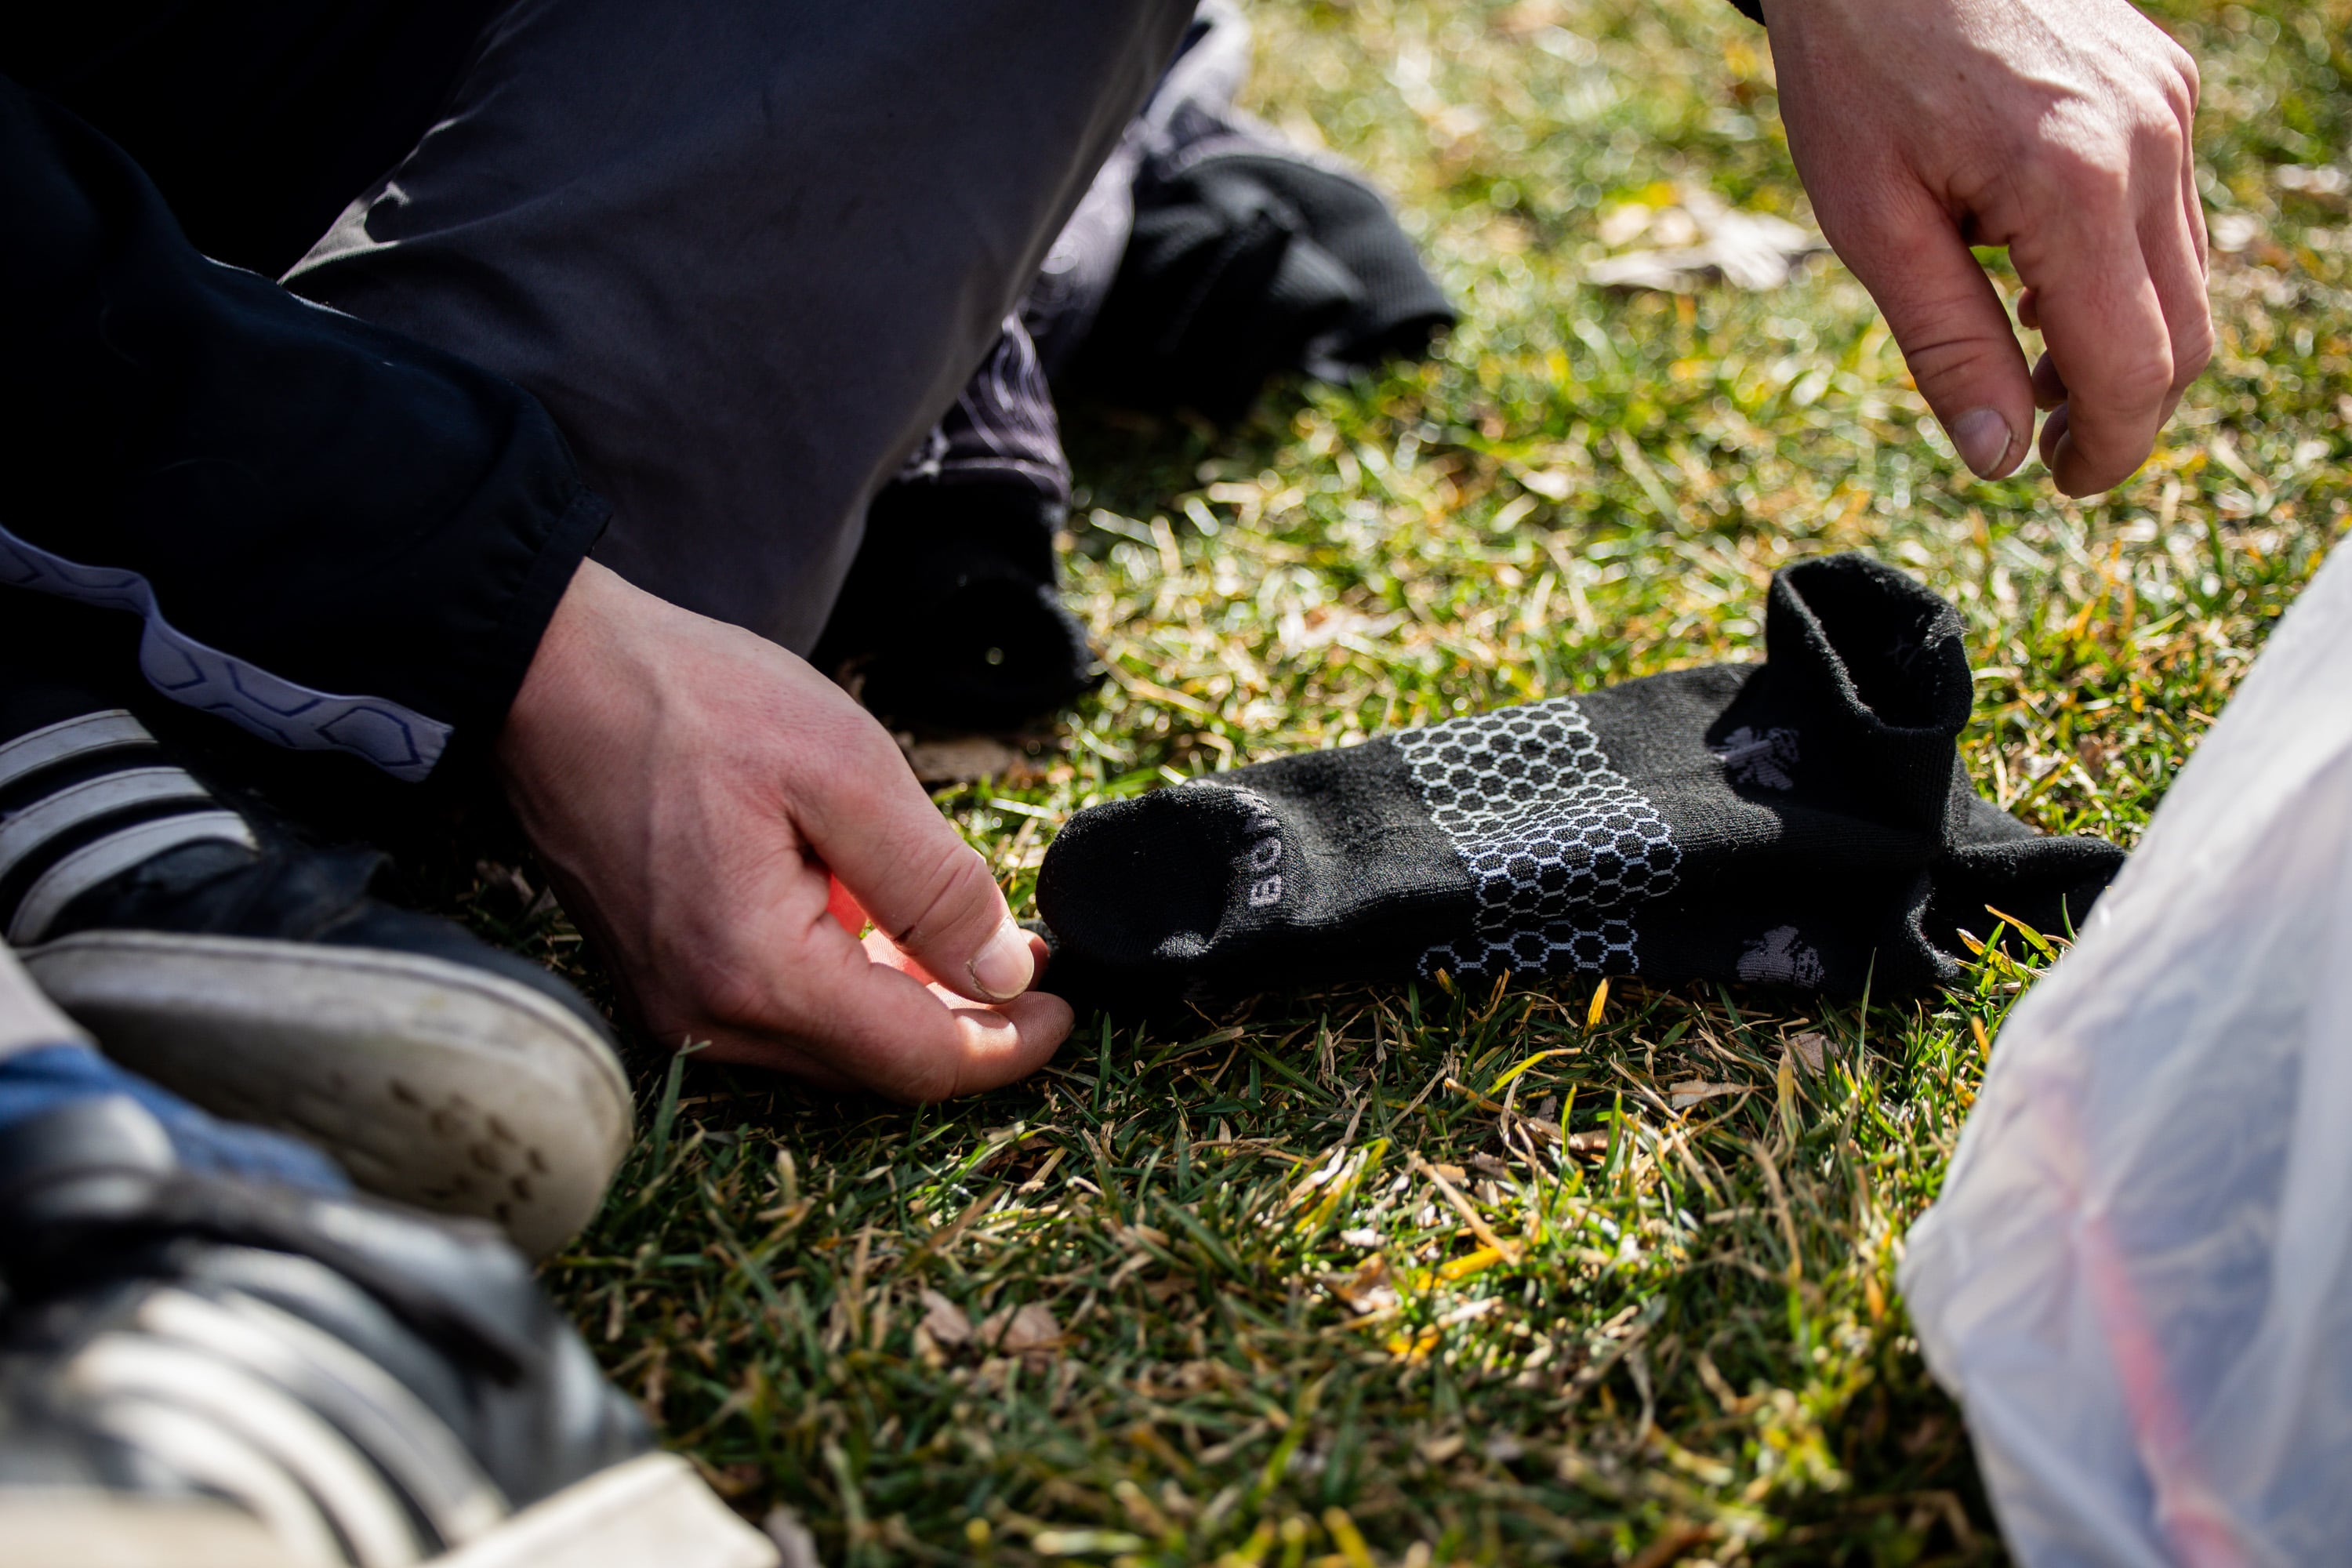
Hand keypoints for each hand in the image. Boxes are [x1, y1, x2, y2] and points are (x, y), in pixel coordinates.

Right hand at [497, 560, 1070, 1097]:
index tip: (1071, 1005)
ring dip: (910, 1004)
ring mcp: (676, 1005)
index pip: (918, 1061)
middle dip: (968, 1024)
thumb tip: (1006, 974)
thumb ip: (934, 883)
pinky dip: (850, 981)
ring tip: (974, 936)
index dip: (1011, 1046)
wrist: (548, 671)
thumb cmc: (689, 700)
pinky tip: (886, 925)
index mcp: (758, 975)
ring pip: (833, 1045)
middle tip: (1032, 960)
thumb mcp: (844, 769)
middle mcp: (708, 1019)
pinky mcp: (665, 977)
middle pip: (877, 1066)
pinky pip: (784, 1010)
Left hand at [1763, 0, 2208, 495]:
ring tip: (2022, 358)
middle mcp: (2148, 141)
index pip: (2134, 369)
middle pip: (2185, 333)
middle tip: (2042, 446)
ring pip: (2186, 276)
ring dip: (2119, 340)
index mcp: (2073, 183)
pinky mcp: (2162, 83)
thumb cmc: (1854, 69)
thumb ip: (1946, 345)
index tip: (2058, 486)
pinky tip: (2034, 272)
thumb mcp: (1871, 223)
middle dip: (2123, 410)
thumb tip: (1997, 459)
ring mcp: (2167, 105)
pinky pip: (2169, 211)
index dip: (2107, 451)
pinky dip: (2118, 269)